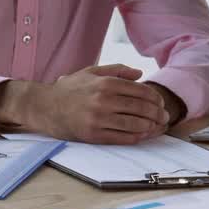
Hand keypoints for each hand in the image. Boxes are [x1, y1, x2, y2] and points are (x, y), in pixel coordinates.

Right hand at [0, 64, 169, 144]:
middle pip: (142, 108)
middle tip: (164, 117)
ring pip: (136, 125)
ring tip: (157, 127)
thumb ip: (117, 70)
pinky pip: (123, 138)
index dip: (155, 98)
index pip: (141, 91)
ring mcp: (99, 119)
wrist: (45, 106)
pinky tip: (142, 135)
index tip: (160, 103)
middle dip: (157, 114)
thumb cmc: (69, 89)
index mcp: (105, 83)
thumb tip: (140, 74)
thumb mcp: (91, 71)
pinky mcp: (94, 135)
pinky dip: (137, 137)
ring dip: (151, 127)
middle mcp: (103, 101)